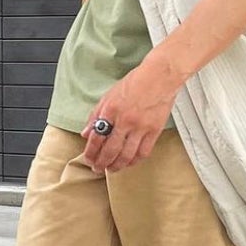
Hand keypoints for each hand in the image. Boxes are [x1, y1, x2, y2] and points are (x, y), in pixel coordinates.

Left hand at [81, 56, 181, 173]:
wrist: (160, 76)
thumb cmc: (135, 82)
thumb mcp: (109, 95)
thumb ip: (96, 115)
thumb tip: (86, 133)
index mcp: (111, 110)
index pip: (97, 137)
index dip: (91, 152)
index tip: (88, 158)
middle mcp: (125, 120)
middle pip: (110, 150)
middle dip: (101, 163)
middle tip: (97, 169)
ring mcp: (141, 127)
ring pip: (127, 155)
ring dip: (117, 165)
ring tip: (112, 169)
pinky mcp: (154, 130)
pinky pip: (143, 152)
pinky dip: (135, 161)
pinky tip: (129, 162)